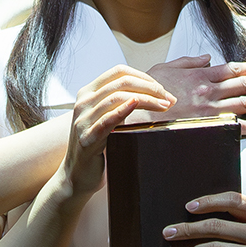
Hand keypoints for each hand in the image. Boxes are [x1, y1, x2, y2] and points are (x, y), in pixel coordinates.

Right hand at [61, 65, 172, 197]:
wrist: (77, 175)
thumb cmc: (96, 146)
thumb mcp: (107, 118)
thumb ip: (120, 103)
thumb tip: (153, 93)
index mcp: (88, 93)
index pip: (119, 71)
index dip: (144, 76)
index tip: (162, 89)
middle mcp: (83, 102)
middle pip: (121, 82)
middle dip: (150, 88)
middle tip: (168, 98)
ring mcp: (83, 120)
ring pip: (117, 98)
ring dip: (146, 99)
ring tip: (163, 106)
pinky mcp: (87, 138)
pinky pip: (106, 120)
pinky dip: (122, 110)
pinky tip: (135, 105)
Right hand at [148, 55, 245, 136]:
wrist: (138, 114)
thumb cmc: (149, 92)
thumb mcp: (166, 68)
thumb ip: (189, 62)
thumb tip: (207, 58)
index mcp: (200, 75)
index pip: (233, 69)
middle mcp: (209, 91)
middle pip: (245, 84)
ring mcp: (209, 109)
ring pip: (245, 103)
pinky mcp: (207, 126)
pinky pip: (235, 126)